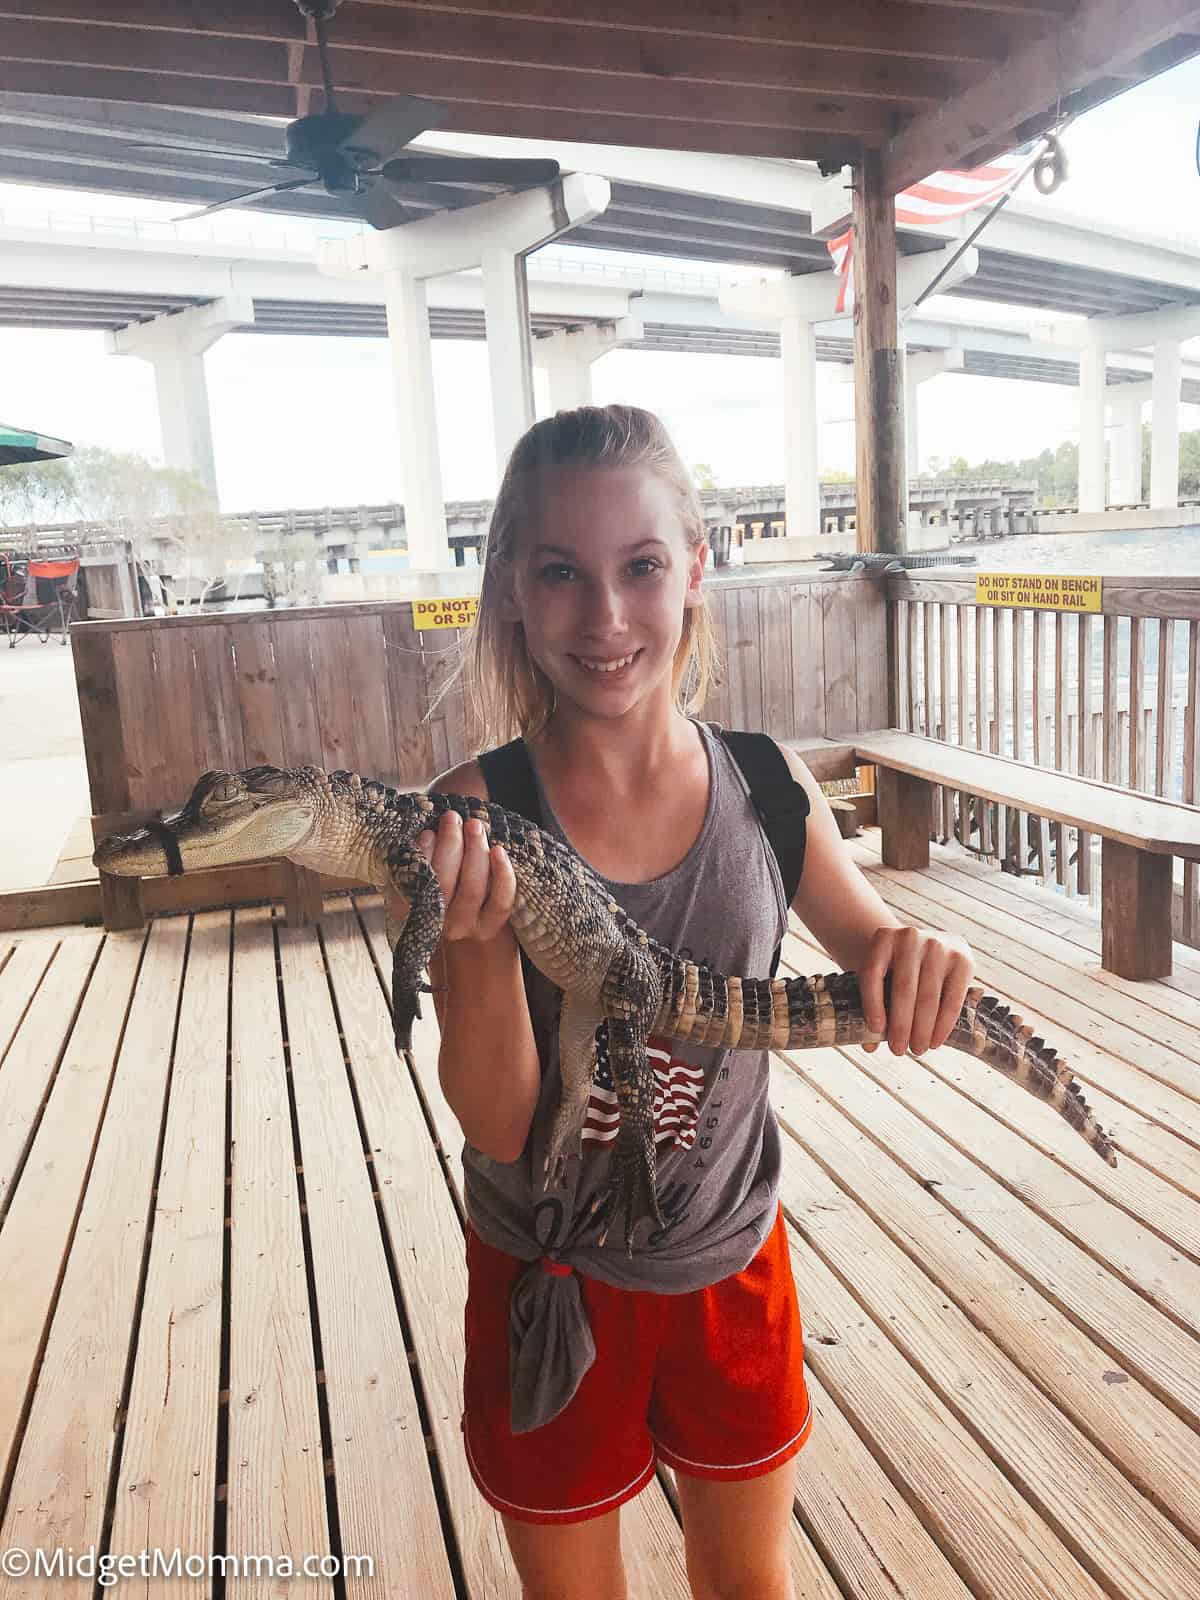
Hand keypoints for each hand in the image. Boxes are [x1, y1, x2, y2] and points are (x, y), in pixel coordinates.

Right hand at [384, 809, 515, 945]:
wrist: (461, 913)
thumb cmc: (436, 878)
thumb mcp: (419, 869)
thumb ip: (420, 856)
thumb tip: (430, 836)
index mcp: (409, 911)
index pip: (415, 883)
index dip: (424, 855)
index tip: (429, 832)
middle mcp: (435, 924)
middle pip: (443, 884)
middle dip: (450, 845)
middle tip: (453, 818)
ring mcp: (464, 928)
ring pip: (472, 890)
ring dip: (475, 852)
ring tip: (474, 826)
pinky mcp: (490, 927)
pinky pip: (500, 902)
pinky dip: (502, 874)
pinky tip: (498, 850)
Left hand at [858, 925, 973, 1056]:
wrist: (923, 945)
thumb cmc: (895, 968)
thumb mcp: (880, 977)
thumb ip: (872, 1006)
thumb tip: (869, 1046)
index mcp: (883, 939)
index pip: (872, 974)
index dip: (872, 1004)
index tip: (876, 1030)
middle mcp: (911, 937)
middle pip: (903, 988)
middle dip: (901, 1025)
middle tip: (898, 1050)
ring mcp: (939, 946)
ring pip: (929, 996)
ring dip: (922, 1029)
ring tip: (917, 1050)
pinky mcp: (962, 960)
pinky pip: (953, 998)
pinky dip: (944, 1024)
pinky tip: (935, 1041)